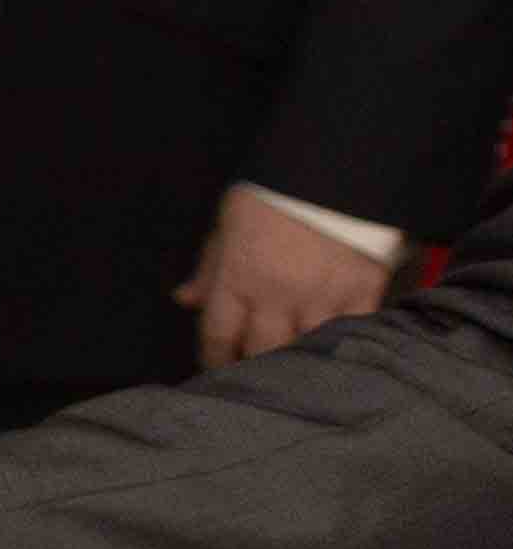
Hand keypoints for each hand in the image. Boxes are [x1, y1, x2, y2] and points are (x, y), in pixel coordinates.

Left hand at [179, 188, 393, 370]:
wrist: (337, 167)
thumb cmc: (276, 196)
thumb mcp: (230, 222)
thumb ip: (210, 266)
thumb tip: (184, 300)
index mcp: (238, 276)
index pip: (218, 335)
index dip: (215, 360)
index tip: (217, 373)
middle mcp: (277, 294)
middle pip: (262, 352)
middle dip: (255, 369)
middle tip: (255, 381)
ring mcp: (322, 296)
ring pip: (306, 350)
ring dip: (298, 364)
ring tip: (294, 376)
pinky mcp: (363, 291)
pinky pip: (352, 333)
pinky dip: (342, 346)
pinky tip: (336, 355)